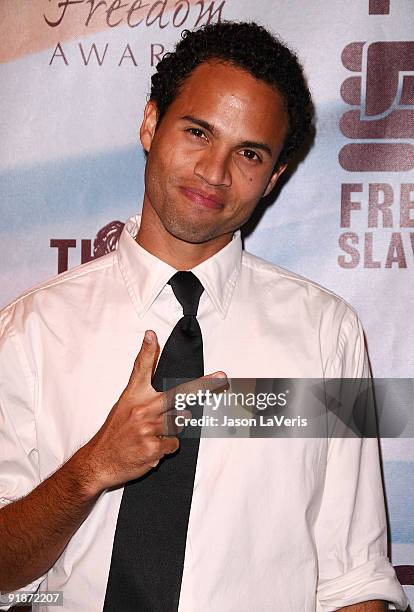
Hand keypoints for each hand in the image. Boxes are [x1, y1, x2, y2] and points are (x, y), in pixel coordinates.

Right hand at [79, 330, 226, 493]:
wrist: (98, 462)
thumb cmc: (114, 434)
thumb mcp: (123, 406)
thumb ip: (142, 391)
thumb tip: (156, 372)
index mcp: (133, 396)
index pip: (140, 369)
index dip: (147, 351)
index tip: (151, 335)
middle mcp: (142, 409)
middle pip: (179, 395)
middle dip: (204, 387)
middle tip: (222, 377)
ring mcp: (148, 428)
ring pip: (178, 423)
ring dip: (170, 430)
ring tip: (151, 434)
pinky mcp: (153, 447)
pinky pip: (173, 444)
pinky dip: (165, 447)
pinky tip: (150, 448)